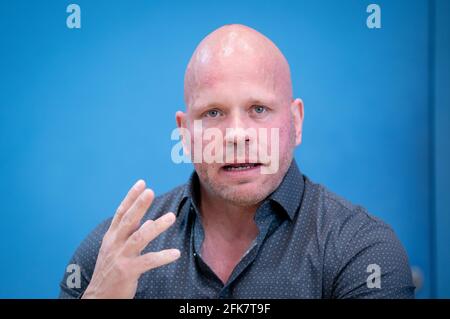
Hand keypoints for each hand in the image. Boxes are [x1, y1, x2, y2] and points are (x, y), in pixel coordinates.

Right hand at [82, 180, 179, 298]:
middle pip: (128, 221)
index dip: (131, 197)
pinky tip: (175, 253)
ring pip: (139, 238)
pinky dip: (162, 256)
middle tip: (150, 191)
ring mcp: (120, 257)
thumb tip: (148, 222)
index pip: (121, 213)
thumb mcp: (117, 249)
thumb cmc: (110, 271)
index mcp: (112, 236)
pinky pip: (148, 261)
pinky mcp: (127, 271)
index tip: (141, 183)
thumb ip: (131, 234)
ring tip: (171, 217)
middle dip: (139, 205)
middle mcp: (114, 244)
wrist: (98, 297)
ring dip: (156, 227)